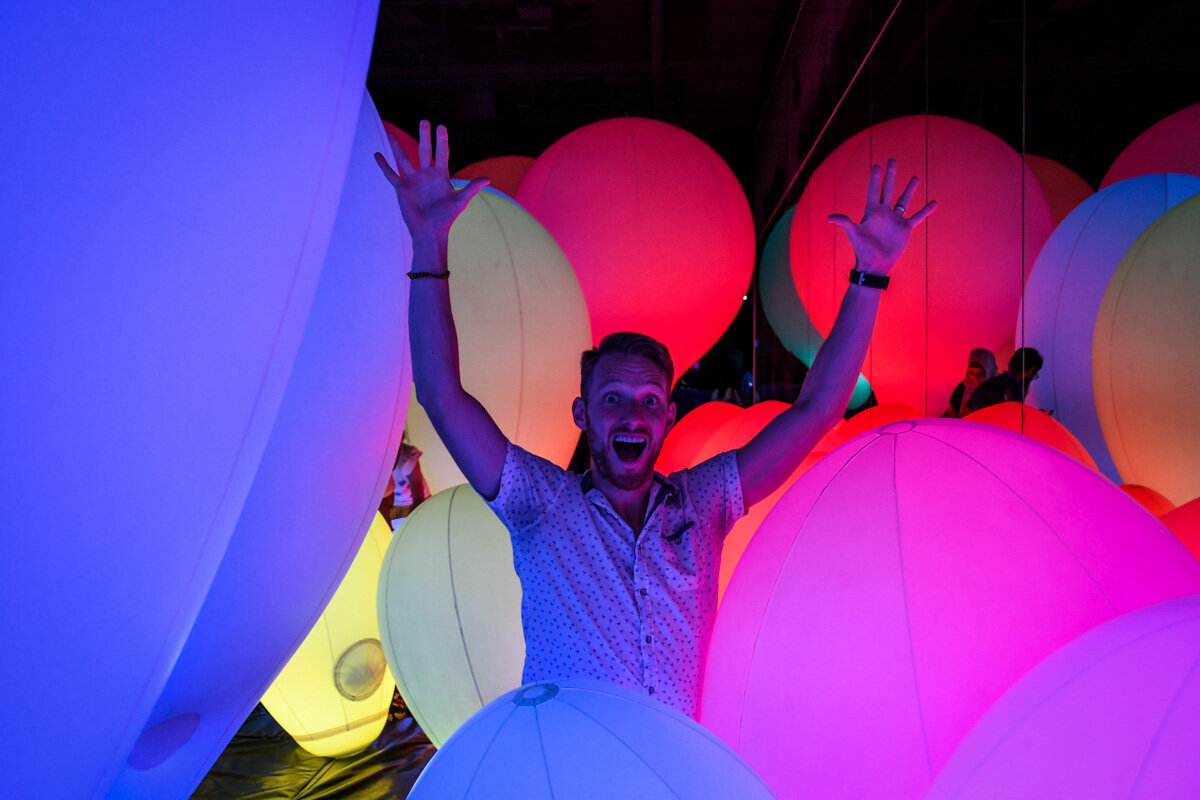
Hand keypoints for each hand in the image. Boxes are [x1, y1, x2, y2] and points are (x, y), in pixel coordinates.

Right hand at [374, 120, 488, 240]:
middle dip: (424, 136)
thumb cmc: (446, 218)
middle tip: (424, 121)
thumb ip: (472, 188)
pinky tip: (377, 154)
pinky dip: (383, 165)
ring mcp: (413, 181)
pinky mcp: (401, 188)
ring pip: (403, 159)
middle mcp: (426, 175)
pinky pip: (390, 174)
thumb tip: (488, 179)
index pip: (441, 153)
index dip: (441, 140)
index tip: (441, 126)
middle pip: (424, 150)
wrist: (429, 232)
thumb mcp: (460, 201)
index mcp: (440, 176)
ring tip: (391, 132)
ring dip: (397, 146)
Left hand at [828, 159, 935, 274]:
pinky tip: (934, 203)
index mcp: (872, 212)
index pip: (873, 190)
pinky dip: (925, 210)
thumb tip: (829, 218)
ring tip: (915, 177)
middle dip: (890, 175)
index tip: (877, 165)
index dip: (874, 178)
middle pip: (887, 189)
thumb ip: (845, 223)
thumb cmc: (862, 250)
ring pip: (903, 200)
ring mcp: (895, 220)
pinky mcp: (905, 229)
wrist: (875, 265)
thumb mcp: (854, 234)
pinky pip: (917, 217)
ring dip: (909, 189)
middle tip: (892, 160)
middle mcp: (884, 213)